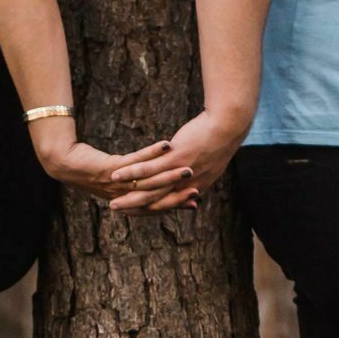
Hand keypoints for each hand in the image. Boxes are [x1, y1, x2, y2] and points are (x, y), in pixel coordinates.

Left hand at [39, 136, 192, 202]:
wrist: (63, 162)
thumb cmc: (89, 167)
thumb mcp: (115, 175)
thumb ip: (134, 179)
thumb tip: (150, 177)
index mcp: (126, 199)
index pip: (156, 204)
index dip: (175, 202)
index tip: (195, 198)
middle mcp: (123, 195)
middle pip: (156, 195)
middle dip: (178, 191)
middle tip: (198, 186)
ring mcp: (117, 184)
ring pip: (149, 179)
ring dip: (170, 172)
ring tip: (188, 165)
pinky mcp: (110, 170)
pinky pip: (135, 161)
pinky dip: (151, 153)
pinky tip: (165, 144)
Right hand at [108, 108, 250, 213]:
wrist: (228, 126)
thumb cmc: (219, 140)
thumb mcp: (210, 163)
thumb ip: (199, 176)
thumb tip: (193, 182)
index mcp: (195, 188)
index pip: (168, 204)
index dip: (149, 209)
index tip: (132, 211)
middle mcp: (186, 185)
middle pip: (155, 201)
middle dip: (133, 207)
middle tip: (114, 209)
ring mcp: (179, 173)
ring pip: (148, 188)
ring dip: (128, 193)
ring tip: (110, 198)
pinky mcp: (174, 159)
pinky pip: (148, 169)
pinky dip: (130, 173)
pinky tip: (116, 174)